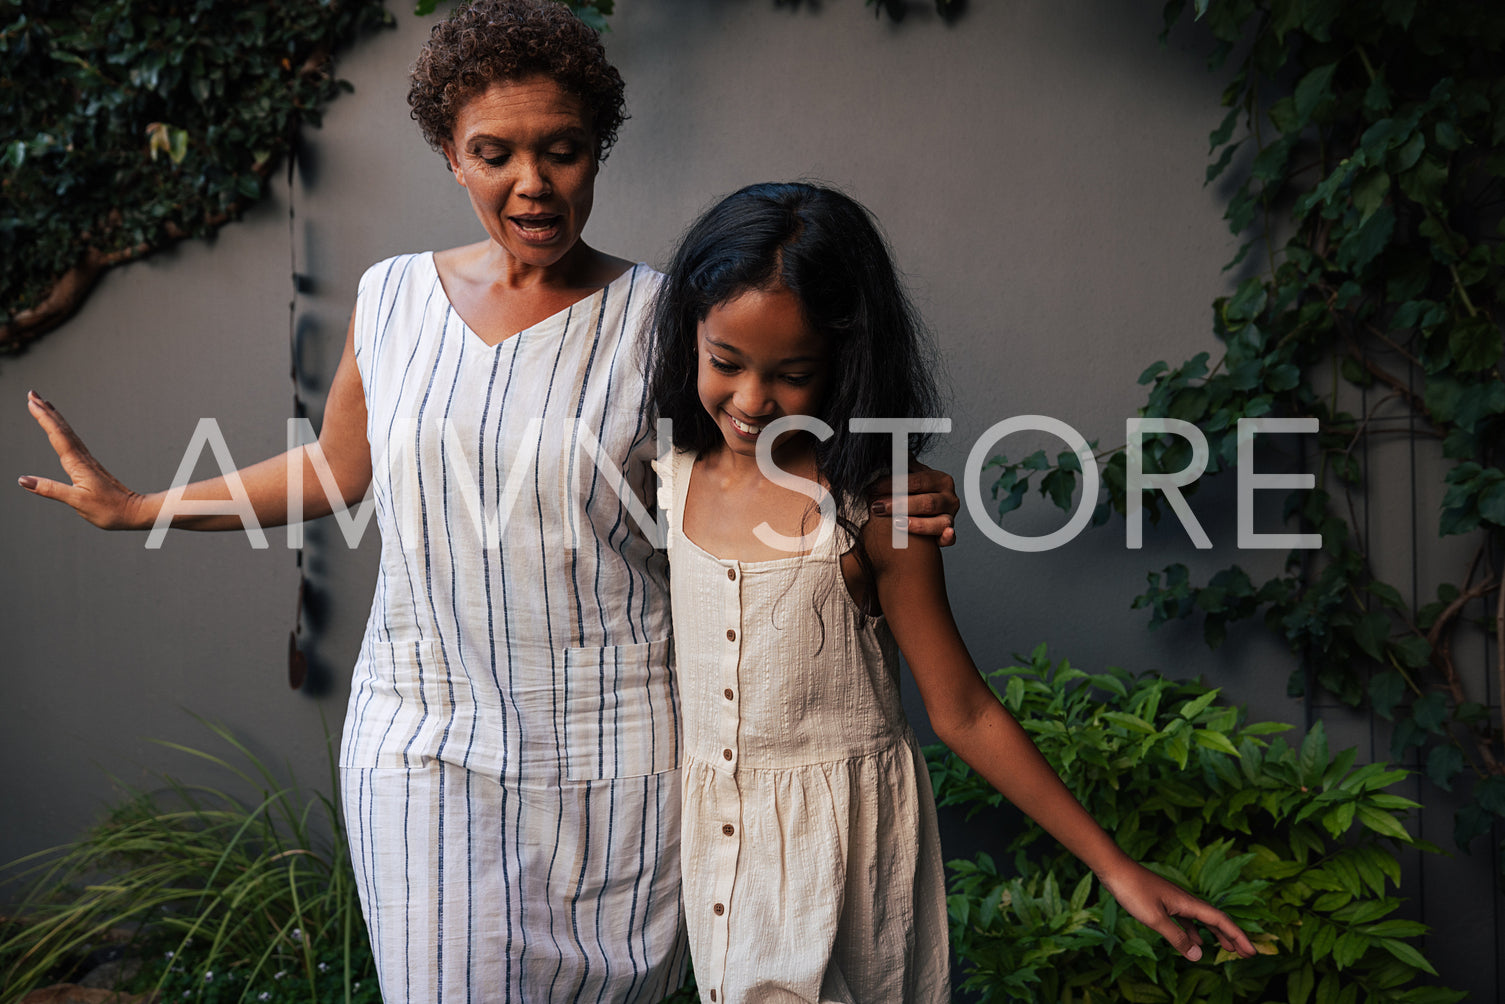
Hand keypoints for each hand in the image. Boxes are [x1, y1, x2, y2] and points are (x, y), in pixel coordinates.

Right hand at [17, 390, 144, 529]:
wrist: (134, 512)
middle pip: (62, 429)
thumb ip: (51, 489)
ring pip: (68, 433)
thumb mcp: (77, 502)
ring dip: (54, 417)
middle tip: (32, 394)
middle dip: (46, 411)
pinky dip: (63, 431)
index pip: (57, 436)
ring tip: (42, 404)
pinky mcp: (90, 466)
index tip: (32, 402)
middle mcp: (82, 458)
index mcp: (77, 464)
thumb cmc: (109, 510)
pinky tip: (60, 430)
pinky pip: (72, 442)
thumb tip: (24, 480)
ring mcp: (87, 461)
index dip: (44, 418)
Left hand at [869, 463, 957, 545]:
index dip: (893, 484)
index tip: (872, 488)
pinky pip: (950, 538)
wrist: (922, 512)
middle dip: (900, 505)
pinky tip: (945, 535)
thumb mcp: (909, 476)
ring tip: (896, 523)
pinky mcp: (948, 535)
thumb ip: (900, 463)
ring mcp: (950, 517)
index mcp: (940, 480)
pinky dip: (948, 537)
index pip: (917, 481)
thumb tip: (886, 446)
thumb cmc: (913, 493)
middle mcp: (949, 498)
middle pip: (926, 502)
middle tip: (877, 507)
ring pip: (939, 522)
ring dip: (917, 524)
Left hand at [1099, 861, 1255, 962]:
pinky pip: (1186, 920)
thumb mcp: (1154, 918)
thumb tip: (1198, 956)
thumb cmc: (1133, 889)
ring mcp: (1175, 901)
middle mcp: (1186, 901)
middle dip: (1232, 937)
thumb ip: (1176, 937)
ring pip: (1202, 921)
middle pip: (1216, 920)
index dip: (1238, 937)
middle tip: (1246, 954)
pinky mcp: (1163, 903)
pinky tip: (1194, 942)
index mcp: (1188, 903)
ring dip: (1215, 935)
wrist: (1114, 868)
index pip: (1221, 921)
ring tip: (1226, 950)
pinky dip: (1194, 932)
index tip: (1252, 952)